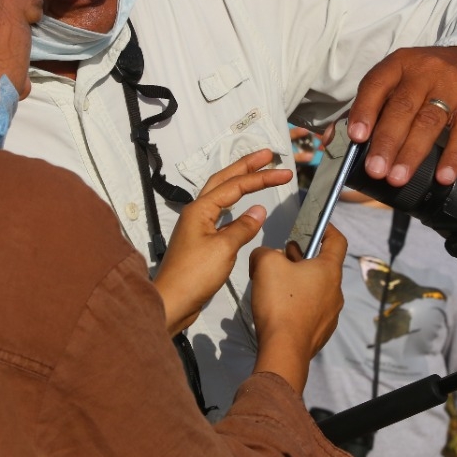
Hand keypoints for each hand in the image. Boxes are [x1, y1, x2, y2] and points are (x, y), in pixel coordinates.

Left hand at [153, 149, 291, 333]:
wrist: (173, 301)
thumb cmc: (195, 275)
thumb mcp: (224, 248)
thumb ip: (243, 227)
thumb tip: (259, 210)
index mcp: (201, 209)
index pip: (236, 186)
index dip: (261, 177)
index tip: (284, 172)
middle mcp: (197, 212)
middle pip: (224, 181)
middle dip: (246, 166)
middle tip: (267, 155)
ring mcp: (197, 226)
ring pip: (220, 195)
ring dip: (239, 182)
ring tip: (257, 172)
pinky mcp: (201, 241)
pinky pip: (221, 214)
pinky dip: (235, 205)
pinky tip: (245, 208)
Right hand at [249, 226, 346, 393]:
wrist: (284, 350)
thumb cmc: (280, 301)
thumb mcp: (265, 264)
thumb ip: (264, 252)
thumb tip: (265, 256)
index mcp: (329, 270)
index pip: (338, 241)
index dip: (327, 229)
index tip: (314, 225)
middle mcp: (336, 291)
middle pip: (323, 266)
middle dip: (304, 257)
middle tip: (283, 256)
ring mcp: (331, 314)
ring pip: (317, 288)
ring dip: (300, 280)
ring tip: (277, 282)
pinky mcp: (321, 332)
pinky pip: (311, 309)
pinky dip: (298, 302)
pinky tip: (280, 307)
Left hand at [347, 45, 456, 187]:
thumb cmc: (434, 78)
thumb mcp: (404, 79)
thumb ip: (376, 105)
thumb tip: (340, 141)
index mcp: (400, 64)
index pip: (376, 85)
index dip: (364, 111)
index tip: (356, 137)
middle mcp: (424, 71)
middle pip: (401, 108)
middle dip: (386, 142)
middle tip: (375, 169)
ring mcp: (452, 86)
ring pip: (428, 122)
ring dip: (411, 153)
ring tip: (398, 177)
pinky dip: (453, 156)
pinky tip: (443, 176)